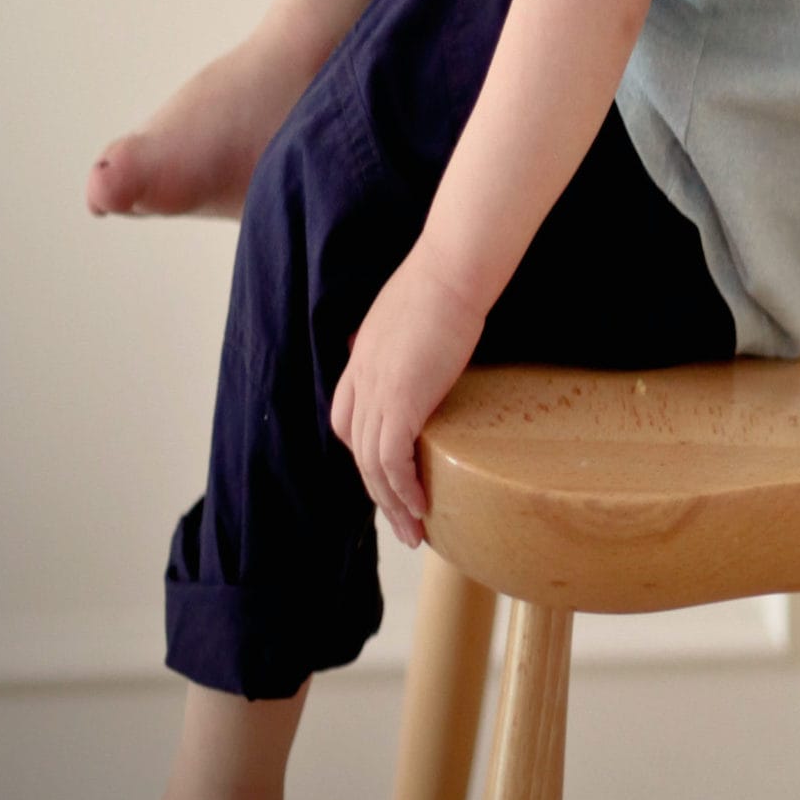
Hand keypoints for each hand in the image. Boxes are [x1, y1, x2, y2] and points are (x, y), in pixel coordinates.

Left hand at [329, 248, 486, 548]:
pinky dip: (403, 488)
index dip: (364, 450)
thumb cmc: (447, 279)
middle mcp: (361, 379)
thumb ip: (411, 336)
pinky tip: (421, 505)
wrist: (453, 268)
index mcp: (362, 358)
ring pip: (371, 464)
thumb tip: (431, 341)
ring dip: (391, 503)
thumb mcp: (414, 310)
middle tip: (402, 523)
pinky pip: (391, 461)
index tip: (388, 472)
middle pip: (357, 450)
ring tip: (414, 530)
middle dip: (378, 493)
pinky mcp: (400, 401)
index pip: (347, 418)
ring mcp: (377, 391)